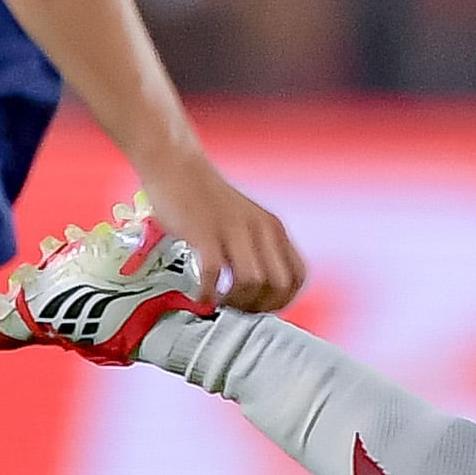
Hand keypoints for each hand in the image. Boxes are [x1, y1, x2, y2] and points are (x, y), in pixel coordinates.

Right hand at [139, 152, 305, 312]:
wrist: (177, 167)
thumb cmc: (206, 199)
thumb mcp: (246, 222)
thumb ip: (256, 250)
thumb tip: (258, 290)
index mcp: (273, 228)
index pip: (298, 277)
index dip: (282, 300)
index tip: (260, 307)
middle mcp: (260, 229)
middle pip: (278, 285)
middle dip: (259, 306)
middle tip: (237, 308)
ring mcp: (233, 230)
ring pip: (252, 283)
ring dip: (235, 302)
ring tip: (219, 301)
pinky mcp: (205, 232)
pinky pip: (215, 274)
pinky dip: (209, 293)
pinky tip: (201, 295)